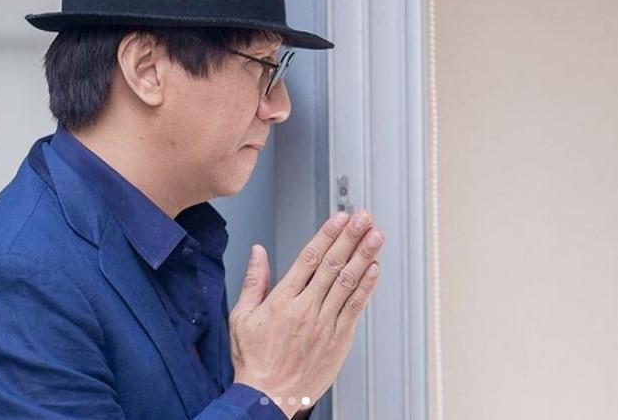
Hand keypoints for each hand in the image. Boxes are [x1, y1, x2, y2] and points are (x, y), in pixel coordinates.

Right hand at [230, 210, 383, 418]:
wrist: (267, 398)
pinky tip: (375, 270)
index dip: (327, 235)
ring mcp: (325, 325)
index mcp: (282, 301)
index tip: (339, 218)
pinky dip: (366, 288)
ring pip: (348, 283)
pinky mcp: (338, 341)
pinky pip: (355, 309)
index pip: (309, 258)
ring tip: (376, 236)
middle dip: (350, 237)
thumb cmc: (254, 361)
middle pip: (333, 265)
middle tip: (364, 218)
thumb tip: (258, 252)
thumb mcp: (241, 317)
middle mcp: (306, 309)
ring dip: (364, 256)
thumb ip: (253, 281)